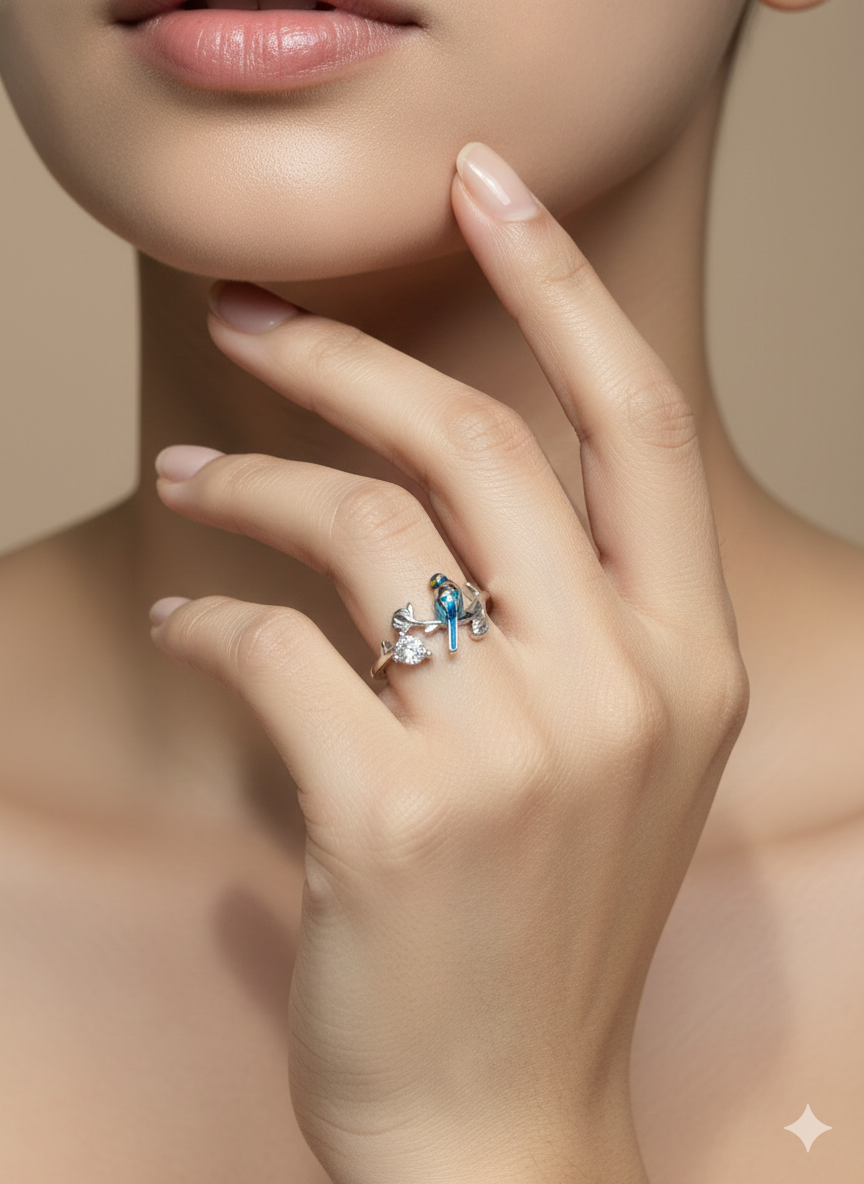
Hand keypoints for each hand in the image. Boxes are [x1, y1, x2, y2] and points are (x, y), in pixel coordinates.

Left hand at [150, 142, 748, 1183]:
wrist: (500, 1115)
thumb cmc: (541, 921)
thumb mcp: (604, 751)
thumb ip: (558, 614)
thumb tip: (425, 482)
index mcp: (690, 659)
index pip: (635, 422)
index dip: (559, 285)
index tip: (482, 189)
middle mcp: (625, 687)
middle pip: (473, 442)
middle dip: (343, 354)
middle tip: (245, 318)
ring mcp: (516, 753)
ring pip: (362, 528)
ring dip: (250, 484)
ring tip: (187, 479)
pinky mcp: (391, 813)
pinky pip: (274, 650)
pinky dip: (212, 617)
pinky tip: (188, 620)